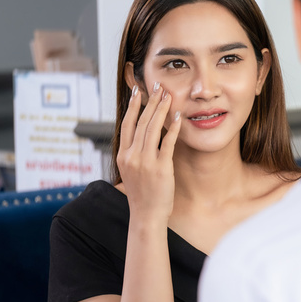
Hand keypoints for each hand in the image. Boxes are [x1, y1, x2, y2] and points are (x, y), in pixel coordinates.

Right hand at [117, 82, 181, 219]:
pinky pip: (167, 142)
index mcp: (122, 156)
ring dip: (161, 109)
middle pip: (141, 122)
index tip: (137, 91)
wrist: (146, 215)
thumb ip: (133, 154)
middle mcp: (132, 156)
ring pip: (152, 128)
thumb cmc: (142, 195)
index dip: (132, 106)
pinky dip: (172, 128)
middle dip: (150, 101)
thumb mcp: (131, 172)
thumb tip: (139, 138)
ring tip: (167, 95)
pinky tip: (178, 116)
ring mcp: (145, 161)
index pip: (126, 124)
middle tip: (158, 86)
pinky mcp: (160, 168)